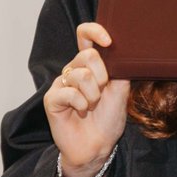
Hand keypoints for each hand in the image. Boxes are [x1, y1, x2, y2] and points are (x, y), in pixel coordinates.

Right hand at [43, 22, 130, 176]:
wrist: (98, 146)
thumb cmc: (109, 118)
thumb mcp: (120, 89)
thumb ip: (119, 67)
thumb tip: (125, 47)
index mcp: (90, 64)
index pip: (85, 35)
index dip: (95, 31)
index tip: (108, 41)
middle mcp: (74, 70)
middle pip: (87, 55)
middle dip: (102, 76)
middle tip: (102, 93)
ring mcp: (62, 84)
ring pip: (80, 75)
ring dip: (93, 94)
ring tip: (92, 106)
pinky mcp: (51, 99)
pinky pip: (68, 92)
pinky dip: (81, 103)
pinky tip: (81, 111)